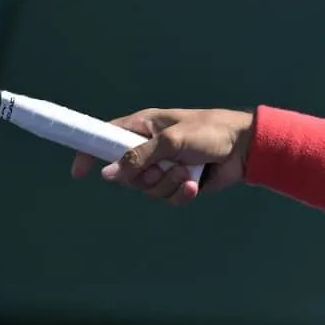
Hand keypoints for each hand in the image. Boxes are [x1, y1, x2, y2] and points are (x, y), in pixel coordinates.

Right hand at [71, 108, 255, 206]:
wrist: (245, 148)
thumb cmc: (210, 132)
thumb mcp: (172, 140)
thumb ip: (140, 156)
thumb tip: (109, 174)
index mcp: (143, 127)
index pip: (105, 138)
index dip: (89, 153)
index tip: (79, 172)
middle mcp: (149, 148)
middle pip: (125, 174)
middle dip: (144, 177)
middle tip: (164, 168)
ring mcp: (164, 166)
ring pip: (147, 189)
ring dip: (167, 184)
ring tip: (187, 173)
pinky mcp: (179, 183)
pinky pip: (167, 197)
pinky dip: (181, 193)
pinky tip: (195, 184)